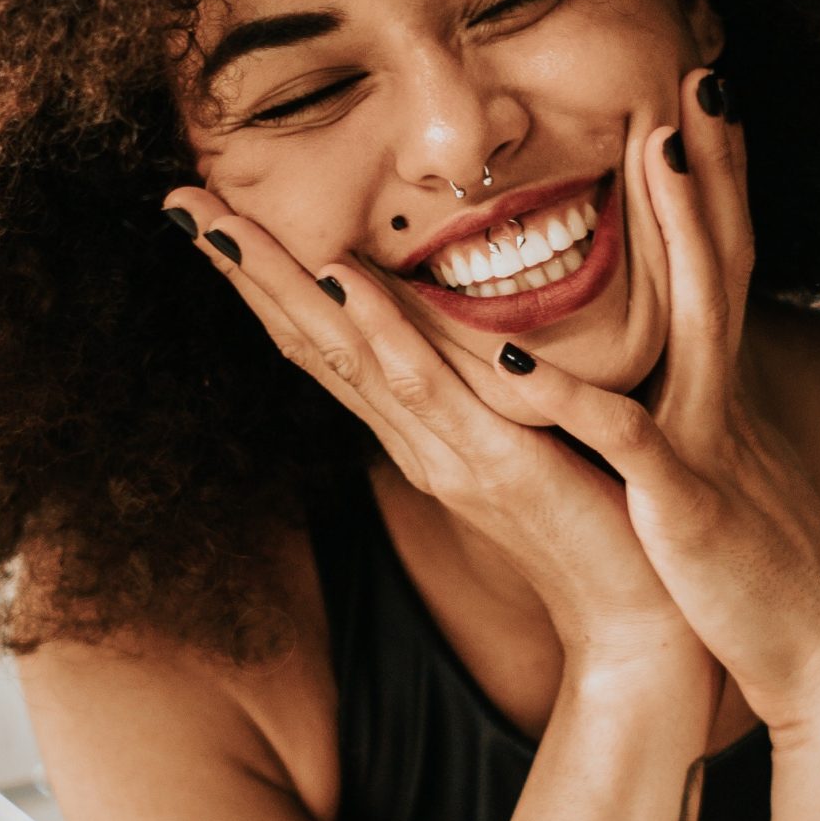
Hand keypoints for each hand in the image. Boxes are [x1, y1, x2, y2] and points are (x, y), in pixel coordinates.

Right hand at [160, 181, 723, 732]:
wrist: (641, 619)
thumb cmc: (596, 521)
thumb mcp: (527, 435)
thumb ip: (487, 385)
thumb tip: (459, 324)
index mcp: (419, 427)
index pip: (325, 340)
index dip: (266, 278)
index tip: (213, 212)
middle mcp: (414, 438)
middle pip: (310, 340)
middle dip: (244, 270)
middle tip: (178, 201)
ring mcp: (447, 452)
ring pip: (347, 354)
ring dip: (282, 286)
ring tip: (224, 225)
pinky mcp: (499, 465)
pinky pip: (431, 390)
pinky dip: (384, 334)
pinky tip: (346, 284)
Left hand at [474, 68, 819, 749]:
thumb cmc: (759, 583)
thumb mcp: (723, 483)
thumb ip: (694, 426)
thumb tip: (666, 391)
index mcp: (720, 394)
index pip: (722, 267)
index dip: (715, 186)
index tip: (701, 104)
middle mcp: (723, 399)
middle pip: (725, 258)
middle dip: (713, 167)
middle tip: (703, 75)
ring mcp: (710, 442)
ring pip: (697, 315)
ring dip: (681, 230)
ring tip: (657, 150)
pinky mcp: (685, 502)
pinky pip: (625, 435)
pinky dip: (572, 396)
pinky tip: (518, 353)